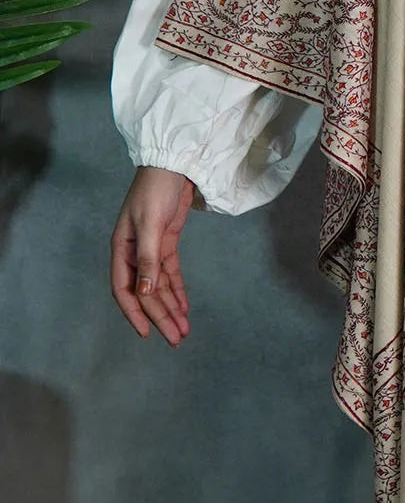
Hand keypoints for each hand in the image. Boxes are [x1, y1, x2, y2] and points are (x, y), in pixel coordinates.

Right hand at [110, 166, 194, 346]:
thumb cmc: (155, 190)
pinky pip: (170, 273)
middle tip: (176, 338)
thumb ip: (147, 260)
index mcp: (122, 250)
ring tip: (184, 329)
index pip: (125, 290)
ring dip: (171, 307)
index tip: (147, 334)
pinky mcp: (167, 243)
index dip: (134, 314)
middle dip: (160, 316)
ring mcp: (150, 249)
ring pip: (159, 286)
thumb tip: (144, 293)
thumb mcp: (150, 225)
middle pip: (146, 292)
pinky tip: (184, 306)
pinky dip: (177, 290)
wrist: (172, 163)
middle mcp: (134, 253)